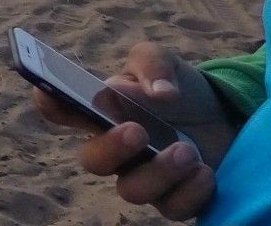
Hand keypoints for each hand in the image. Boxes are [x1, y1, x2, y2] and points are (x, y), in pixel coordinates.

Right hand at [33, 43, 238, 220]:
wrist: (223, 117)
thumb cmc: (179, 88)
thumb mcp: (164, 60)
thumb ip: (153, 64)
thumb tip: (159, 94)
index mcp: (100, 109)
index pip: (58, 107)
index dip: (47, 101)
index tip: (51, 94)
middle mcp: (113, 147)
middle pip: (91, 161)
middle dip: (111, 148)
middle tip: (138, 131)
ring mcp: (141, 176)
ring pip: (131, 191)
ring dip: (160, 172)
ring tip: (188, 151)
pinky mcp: (173, 199)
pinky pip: (171, 208)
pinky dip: (190, 192)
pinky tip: (205, 172)